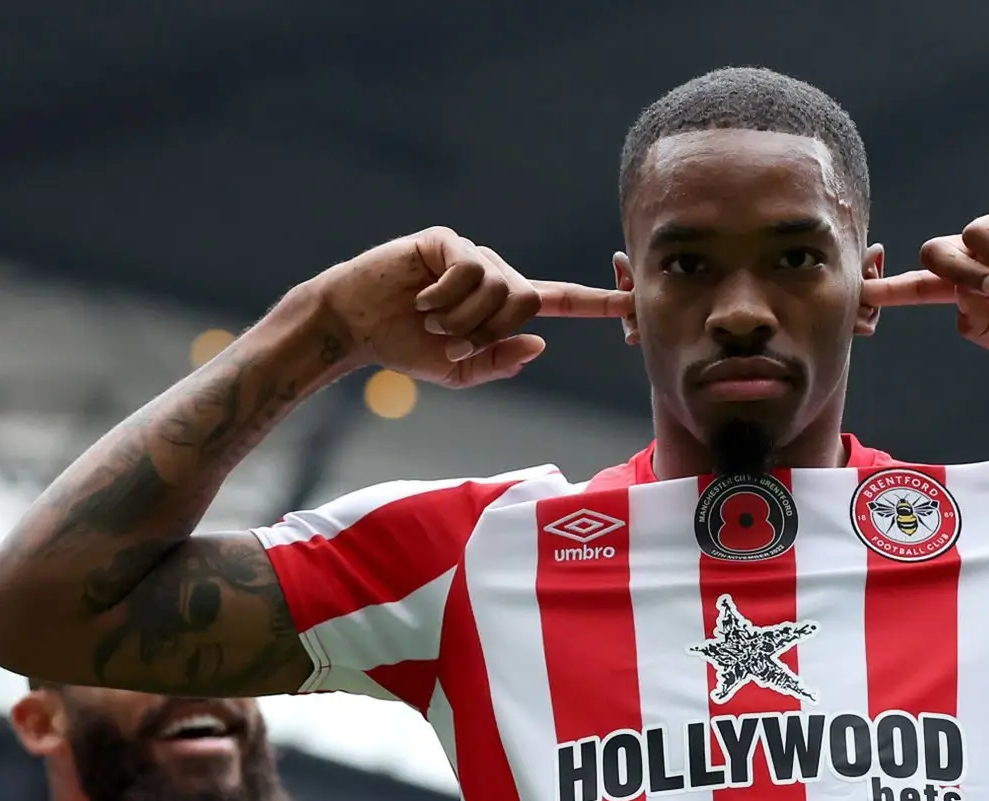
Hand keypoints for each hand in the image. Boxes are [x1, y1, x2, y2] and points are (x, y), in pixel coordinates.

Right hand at [310, 228, 627, 386]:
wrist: (355, 326)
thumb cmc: (404, 347)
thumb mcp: (457, 371)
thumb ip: (498, 363)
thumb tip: (540, 343)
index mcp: (500, 305)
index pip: (558, 301)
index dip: (596, 303)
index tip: (633, 302)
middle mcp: (492, 273)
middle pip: (527, 301)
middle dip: (490, 330)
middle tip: (451, 340)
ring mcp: (470, 254)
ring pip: (501, 287)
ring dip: (464, 319)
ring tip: (431, 321)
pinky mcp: (444, 241)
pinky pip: (470, 270)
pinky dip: (447, 297)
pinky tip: (421, 300)